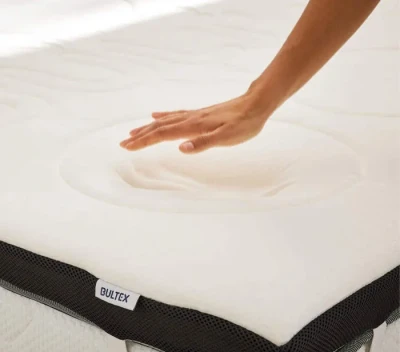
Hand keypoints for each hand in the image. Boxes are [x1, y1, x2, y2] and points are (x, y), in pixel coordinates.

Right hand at [120, 93, 270, 153]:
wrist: (255, 104)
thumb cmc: (244, 124)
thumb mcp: (227, 137)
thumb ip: (204, 143)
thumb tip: (181, 148)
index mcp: (193, 126)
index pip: (163, 134)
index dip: (144, 141)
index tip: (128, 147)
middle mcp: (190, 119)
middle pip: (159, 127)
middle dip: (140, 136)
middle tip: (123, 142)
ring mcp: (194, 115)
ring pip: (164, 121)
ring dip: (147, 127)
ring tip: (133, 132)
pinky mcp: (199, 114)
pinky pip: (175, 114)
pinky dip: (162, 116)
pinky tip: (156, 115)